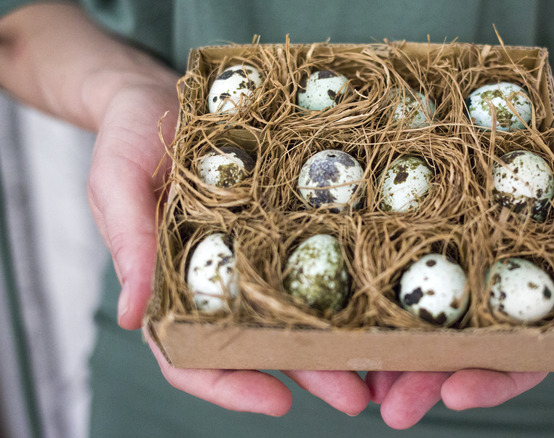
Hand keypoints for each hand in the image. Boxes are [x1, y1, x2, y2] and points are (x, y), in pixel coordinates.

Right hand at [86, 75, 369, 415]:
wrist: (160, 95)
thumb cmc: (127, 139)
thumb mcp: (117, 184)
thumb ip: (127, 244)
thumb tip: (130, 317)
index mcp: (170, 286)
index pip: (191, 355)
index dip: (231, 385)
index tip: (278, 401)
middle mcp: (219, 279)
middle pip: (261, 342)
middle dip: (307, 373)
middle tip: (357, 398)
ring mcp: (254, 253)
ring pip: (296, 309)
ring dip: (336, 340)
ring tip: (384, 361)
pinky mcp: (282, 222)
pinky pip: (313, 256)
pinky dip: (342, 280)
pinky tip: (378, 292)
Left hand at [364, 65, 553, 429]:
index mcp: (548, 287)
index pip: (524, 352)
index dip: (493, 379)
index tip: (455, 394)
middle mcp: (500, 276)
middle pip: (464, 344)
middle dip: (428, 377)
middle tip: (392, 408)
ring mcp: (466, 247)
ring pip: (429, 308)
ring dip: (396, 346)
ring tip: (356, 374)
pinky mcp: (440, 212)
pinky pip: (409, 249)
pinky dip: (382, 278)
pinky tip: (350, 300)